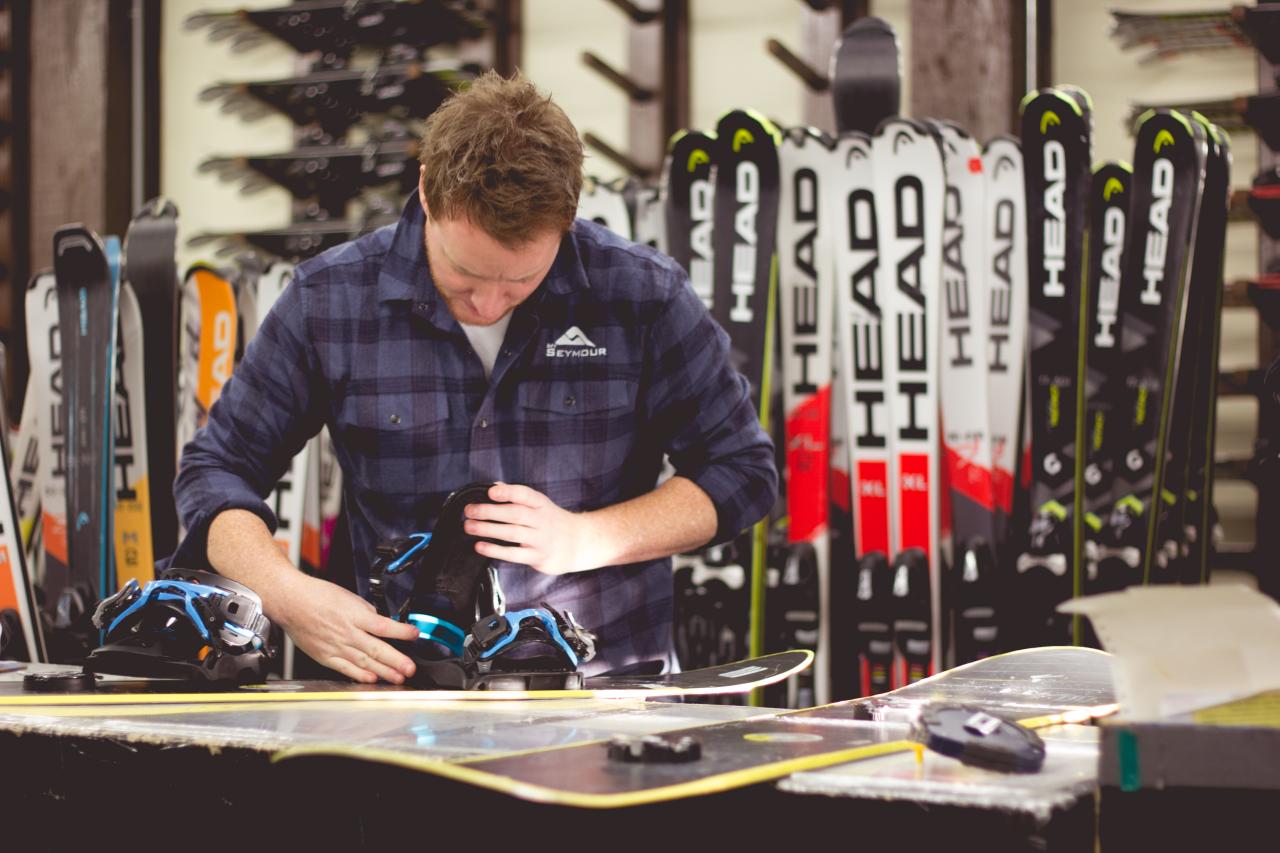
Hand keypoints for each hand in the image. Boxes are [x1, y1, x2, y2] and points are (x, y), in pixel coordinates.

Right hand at [270, 573, 419, 683]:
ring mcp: (336, 646)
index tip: (415, 635)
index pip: (384, 626)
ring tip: (398, 678)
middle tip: (410, 669)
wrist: (291, 601)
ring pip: (364, 662)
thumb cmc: (317, 595)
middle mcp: (347, 633)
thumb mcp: (349, 597)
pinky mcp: (325, 656)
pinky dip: (360, 675)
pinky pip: (345, 668)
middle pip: (377, 649)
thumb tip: (379, 621)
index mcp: (354, 615)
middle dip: (397, 661)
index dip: (402, 632)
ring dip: (383, 672)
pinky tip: (372, 679)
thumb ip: (366, 612)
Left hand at [463, 482, 599, 574]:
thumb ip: (517, 497)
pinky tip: (480, 546)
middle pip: (514, 513)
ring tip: (469, 526)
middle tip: (469, 510)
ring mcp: (541, 539)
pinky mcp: (537, 557)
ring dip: (488, 529)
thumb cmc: (551, 522)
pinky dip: (495, 550)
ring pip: (512, 533)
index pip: (524, 495)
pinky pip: (514, 554)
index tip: (490, 492)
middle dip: (488, 511)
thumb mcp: (539, 505)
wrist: (578, 543)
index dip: (507, 492)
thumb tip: (493, 487)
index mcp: (541, 504)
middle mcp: (542, 520)